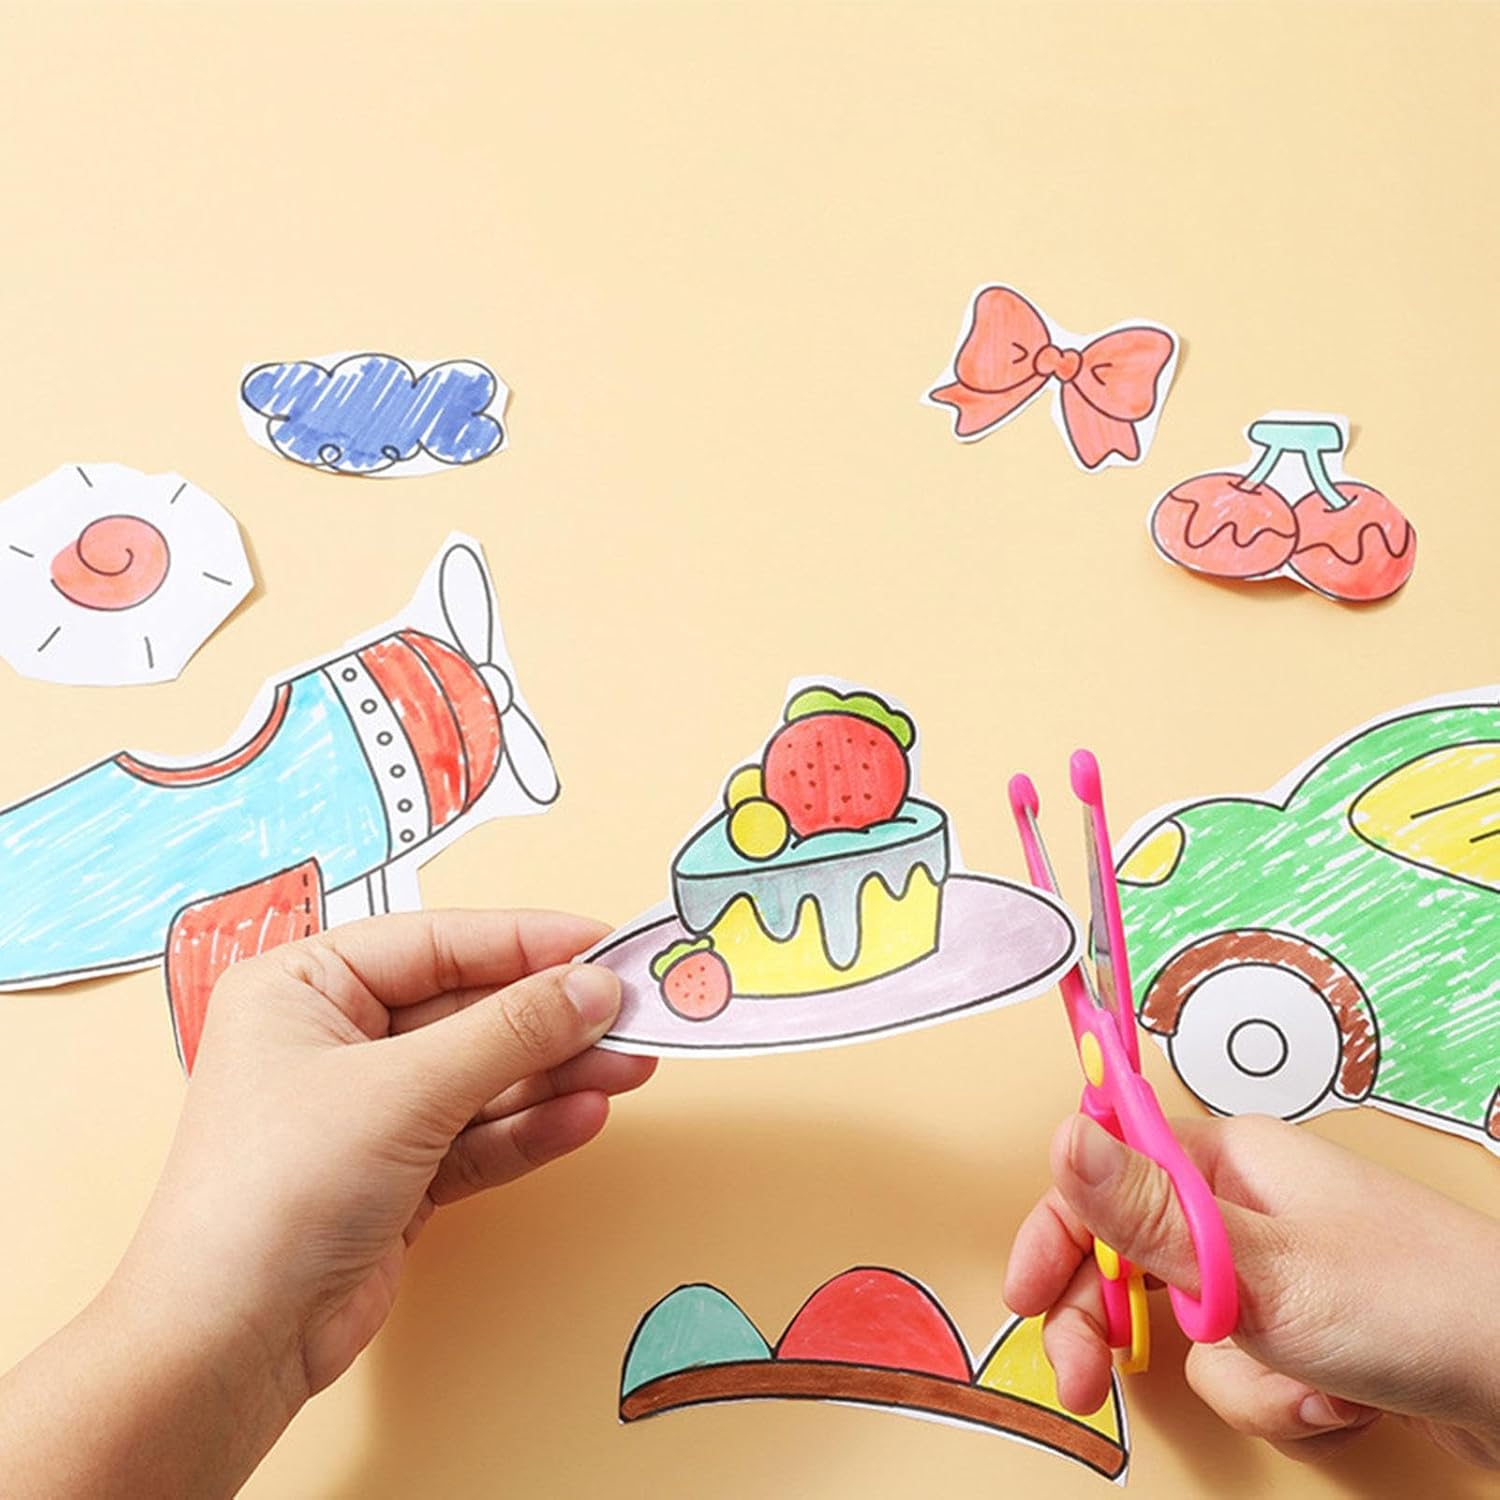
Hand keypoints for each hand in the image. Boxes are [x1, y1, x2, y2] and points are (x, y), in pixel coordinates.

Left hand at [0, 910, 653, 1497]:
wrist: (232, 1345)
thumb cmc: (278, 1191)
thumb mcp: (405, 1090)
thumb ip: (510, 1032)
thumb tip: (595, 986)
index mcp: (306, 987)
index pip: (437, 943)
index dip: (526, 941)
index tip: (604, 943)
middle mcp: (336, 1039)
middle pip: (469, 1009)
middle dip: (552, 1017)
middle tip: (634, 1010)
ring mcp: (370, 1110)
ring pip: (484, 1074)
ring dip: (556, 1073)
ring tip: (631, 1066)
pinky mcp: (399, 1174)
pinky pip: (479, 1134)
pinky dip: (531, 1127)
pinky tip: (586, 1116)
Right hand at [1005, 1113, 1499, 1466]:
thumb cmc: (1411, 1308)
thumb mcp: (1258, 1267)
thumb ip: (1146, 1212)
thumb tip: (1059, 1134)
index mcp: (1228, 1157)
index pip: (1105, 1174)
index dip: (1057, 1234)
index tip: (1022, 1298)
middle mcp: (1247, 1201)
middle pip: (1134, 1255)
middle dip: (1118, 1325)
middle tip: (1087, 1382)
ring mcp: (1281, 1265)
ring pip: (1191, 1325)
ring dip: (1233, 1373)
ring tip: (1301, 1385)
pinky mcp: (1310, 1324)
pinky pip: (1246, 1366)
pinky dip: (1279, 1396)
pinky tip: (1333, 1399)